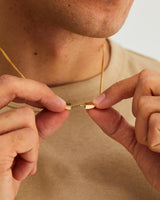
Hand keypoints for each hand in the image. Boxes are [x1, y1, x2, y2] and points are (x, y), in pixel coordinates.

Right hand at [0, 75, 68, 199]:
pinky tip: (19, 171)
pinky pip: (27, 137)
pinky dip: (31, 155)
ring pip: (25, 116)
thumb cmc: (3, 177)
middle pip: (9, 84)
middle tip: (59, 105)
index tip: (55, 100)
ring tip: (21, 162)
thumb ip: (39, 125)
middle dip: (39, 91)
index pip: (6, 86)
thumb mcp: (22, 146)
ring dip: (33, 143)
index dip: (34, 88)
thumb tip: (61, 109)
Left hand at [87, 69, 159, 191]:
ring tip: (157, 145)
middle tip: (145, 130)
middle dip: (135, 109)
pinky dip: (153, 142)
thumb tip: (92, 108)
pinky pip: (157, 123)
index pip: (142, 78)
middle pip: (146, 81)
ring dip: (143, 132)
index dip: (117, 88)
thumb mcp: (136, 140)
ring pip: (146, 104)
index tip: (98, 102)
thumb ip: (115, 124)